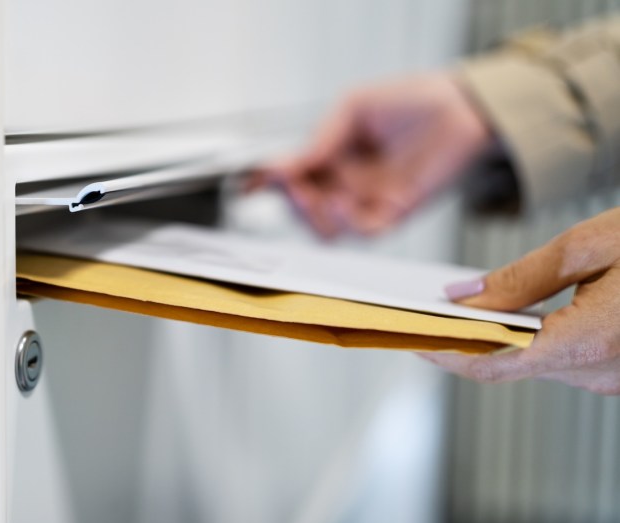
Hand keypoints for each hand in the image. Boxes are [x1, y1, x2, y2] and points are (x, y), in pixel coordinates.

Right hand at [258, 73, 493, 237]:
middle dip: (292, 202)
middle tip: (291, 185)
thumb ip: (317, 141)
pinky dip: (347, 224)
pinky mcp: (395, 214)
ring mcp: (369, 201)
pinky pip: (363, 232)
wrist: (462, 107)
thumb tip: (280, 165)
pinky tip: (343, 203)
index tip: (250, 184)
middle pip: (304, 210)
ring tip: (318, 197)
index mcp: (332, 157)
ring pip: (327, 229)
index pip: (293, 178)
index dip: (268, 184)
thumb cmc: (413, 100)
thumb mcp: (352, 109)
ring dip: (315, 218)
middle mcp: (346, 183)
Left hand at [421, 208, 619, 394]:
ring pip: (540, 362)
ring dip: (505, 338)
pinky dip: (539, 339)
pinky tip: (518, 314)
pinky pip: (567, 359)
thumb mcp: (588, 246)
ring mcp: (615, 376)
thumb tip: (466, 297)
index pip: (495, 364)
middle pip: (514, 363)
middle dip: (471, 338)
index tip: (414, 338)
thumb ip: (521, 277)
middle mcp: (602, 371)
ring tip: (464, 310)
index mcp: (590, 342)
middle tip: (429, 314)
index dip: (447, 353)